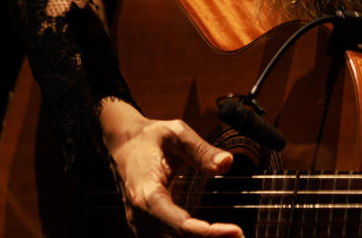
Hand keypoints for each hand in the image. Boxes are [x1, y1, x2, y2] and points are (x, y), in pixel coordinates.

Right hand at [99, 99, 243, 237]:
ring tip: (231, 235)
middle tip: (240, 235)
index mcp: (147, 194)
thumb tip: (226, 163)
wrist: (121, 143)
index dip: (207, 233)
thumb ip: (201, 150)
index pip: (179, 224)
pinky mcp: (146, 226)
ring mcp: (140, 224)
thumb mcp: (176, 133)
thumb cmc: (148, 137)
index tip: (235, 231)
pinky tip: (213, 233)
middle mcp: (140, 216)